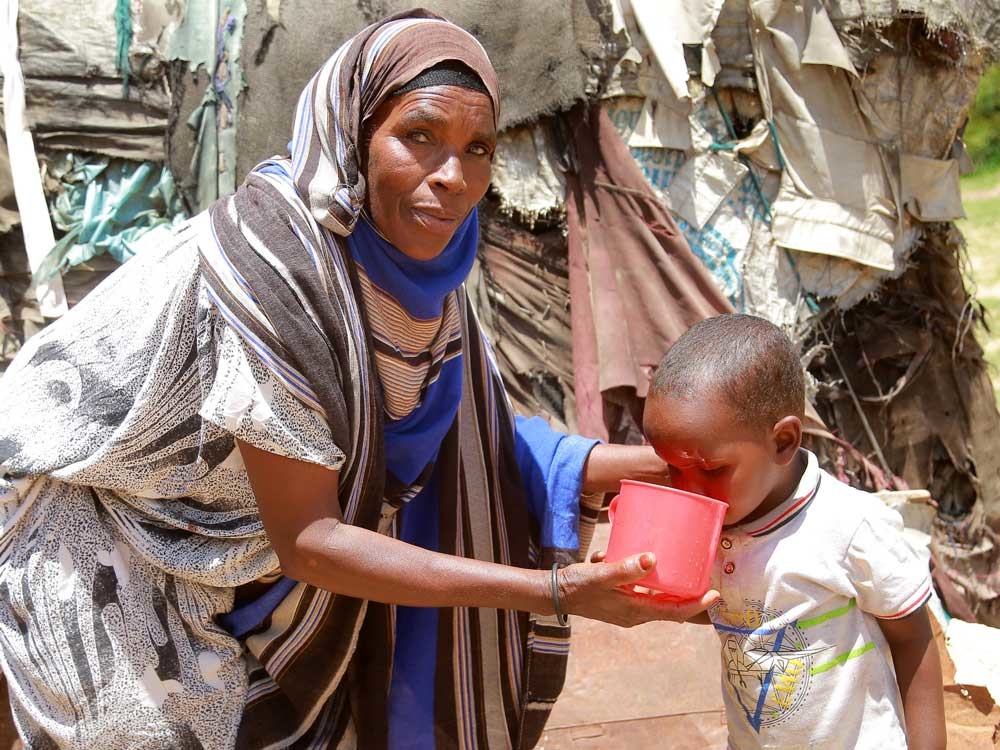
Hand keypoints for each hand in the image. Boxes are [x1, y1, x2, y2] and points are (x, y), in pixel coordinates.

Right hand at [557, 552, 718, 627]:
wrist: (554, 593)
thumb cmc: (577, 585)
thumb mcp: (601, 575)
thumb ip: (626, 568)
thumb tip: (652, 559)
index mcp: (635, 611)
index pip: (674, 611)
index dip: (696, 604)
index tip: (715, 594)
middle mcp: (634, 613)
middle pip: (670, 607)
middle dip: (688, 595)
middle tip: (704, 577)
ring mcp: (627, 607)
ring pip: (656, 598)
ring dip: (667, 585)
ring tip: (679, 565)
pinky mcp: (619, 599)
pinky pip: (641, 590)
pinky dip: (644, 578)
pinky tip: (634, 558)